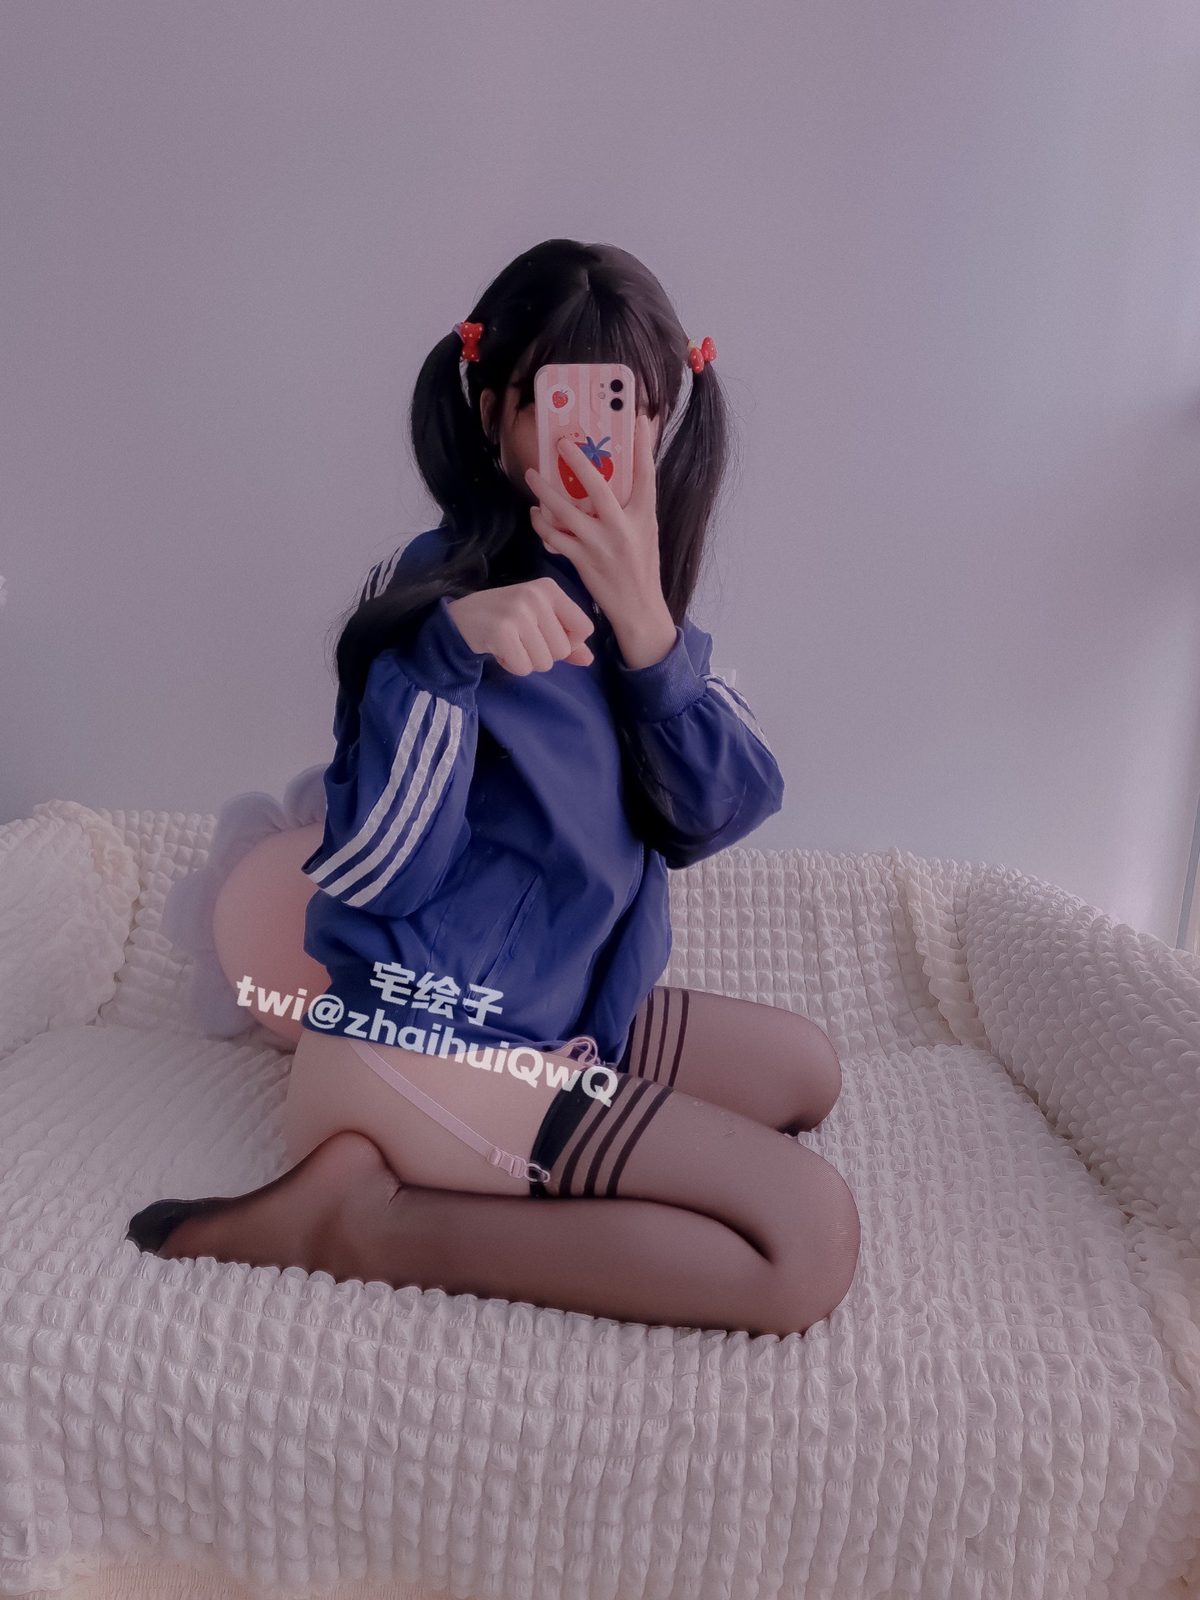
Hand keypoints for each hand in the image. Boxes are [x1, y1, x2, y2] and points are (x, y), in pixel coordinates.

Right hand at [445, 579, 594, 674]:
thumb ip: (566, 639)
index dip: (570, 642)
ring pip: (545, 662)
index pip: (584, 629)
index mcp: (550, 589)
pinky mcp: (501, 631)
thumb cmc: (506, 618)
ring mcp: (518, 612)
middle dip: (544, 654)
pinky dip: (512, 666)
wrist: (461, 617)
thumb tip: (589, 660)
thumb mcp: (539, 620)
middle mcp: (536, 596)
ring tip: (511, 644)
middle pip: (563, 650)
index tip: (548, 636)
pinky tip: (500, 650)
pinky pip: (524, 667)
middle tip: (522, 640)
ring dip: (527, 661)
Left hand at [523, 414, 674, 665]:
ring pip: (566, 511)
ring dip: (545, 491)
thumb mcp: (645, 530)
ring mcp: (601, 545)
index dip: (643, 445)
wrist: (638, 608)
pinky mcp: (583, 561)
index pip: (646, 474)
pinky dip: (542, 523)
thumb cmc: (641, 566)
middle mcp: (623, 527)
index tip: (638, 417)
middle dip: (577, 462)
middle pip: (597, 486)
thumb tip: (617, 475)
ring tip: (533, 475)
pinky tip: (536, 513)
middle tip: (560, 443)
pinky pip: (555, 536)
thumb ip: (633, 504)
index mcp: (644, 515)